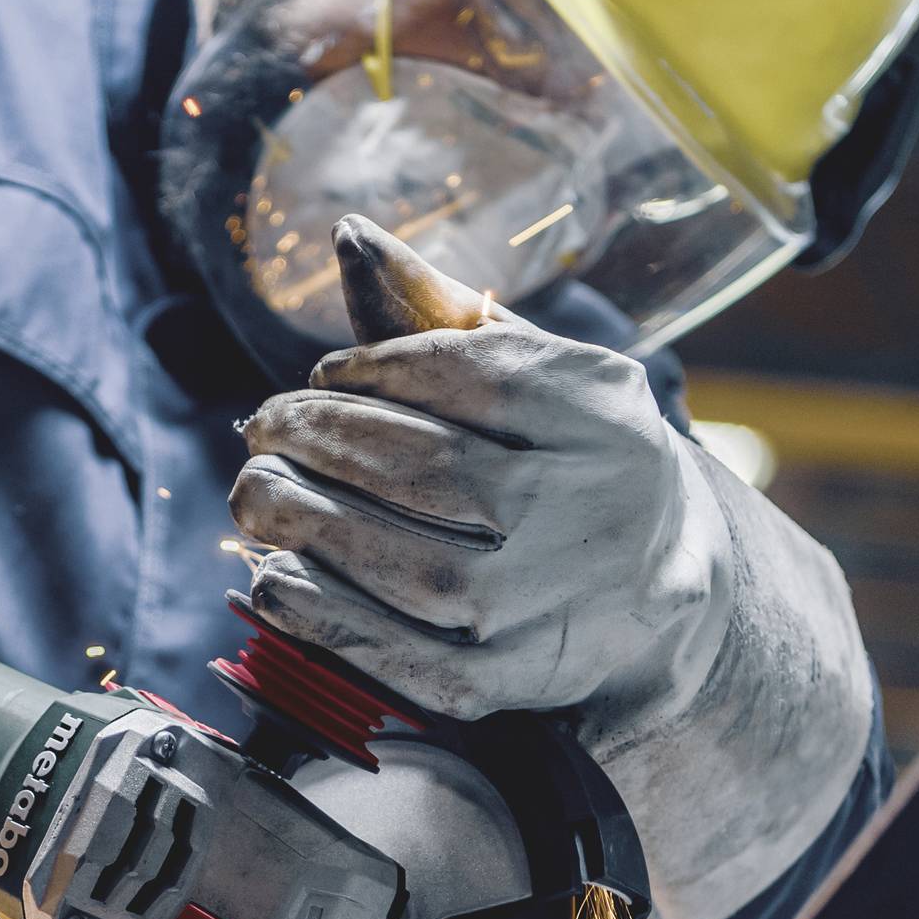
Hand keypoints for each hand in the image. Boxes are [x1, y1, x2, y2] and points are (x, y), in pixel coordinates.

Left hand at [229, 218, 871, 918]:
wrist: (662, 595)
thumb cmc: (570, 462)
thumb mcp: (536, 377)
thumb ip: (440, 311)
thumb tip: (348, 236)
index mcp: (607, 415)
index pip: (470, 375)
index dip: (374, 369)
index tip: (321, 374)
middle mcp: (594, 510)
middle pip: (427, 468)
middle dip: (318, 441)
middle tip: (262, 428)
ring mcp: (556, 607)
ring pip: (407, 564)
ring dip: (304, 520)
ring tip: (256, 488)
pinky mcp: (514, 682)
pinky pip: (402, 654)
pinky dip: (323, 613)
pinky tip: (274, 574)